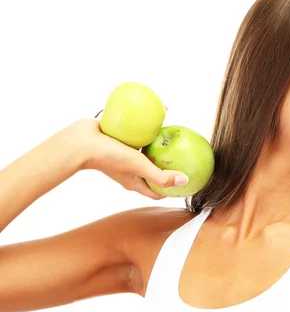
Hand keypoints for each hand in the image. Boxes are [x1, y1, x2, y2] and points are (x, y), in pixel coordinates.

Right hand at [73, 118, 187, 199]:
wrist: (80, 141)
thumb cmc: (109, 157)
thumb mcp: (139, 167)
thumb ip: (161, 176)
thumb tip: (185, 181)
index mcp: (135, 182)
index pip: (157, 192)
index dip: (172, 190)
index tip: (186, 181)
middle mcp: (130, 170)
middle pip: (153, 172)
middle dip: (168, 165)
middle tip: (183, 155)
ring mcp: (123, 155)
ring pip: (145, 152)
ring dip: (158, 145)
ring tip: (172, 135)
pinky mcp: (118, 142)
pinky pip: (136, 137)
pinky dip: (145, 131)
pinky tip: (154, 120)